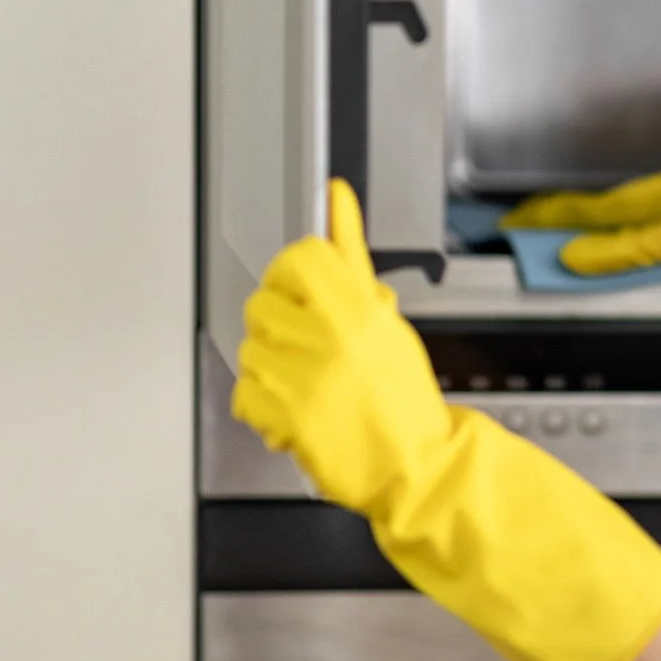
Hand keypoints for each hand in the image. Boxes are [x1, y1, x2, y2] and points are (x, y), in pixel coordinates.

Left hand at [232, 180, 451, 517]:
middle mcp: (331, 338)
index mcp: (359, 307)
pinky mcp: (286, 417)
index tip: (301, 295)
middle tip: (310, 348)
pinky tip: (295, 408)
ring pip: (250, 350)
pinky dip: (263, 406)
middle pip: (262, 305)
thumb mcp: (385, 316)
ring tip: (308, 383)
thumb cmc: (401, 394)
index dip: (291, 278)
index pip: (295, 260)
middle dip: (281, 327)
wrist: (416, 464)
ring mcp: (305, 378)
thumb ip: (350, 254)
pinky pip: (244, 393)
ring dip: (272, 368)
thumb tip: (336, 196)